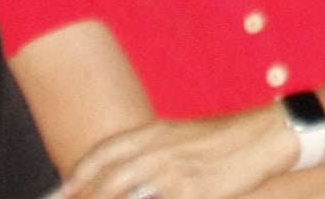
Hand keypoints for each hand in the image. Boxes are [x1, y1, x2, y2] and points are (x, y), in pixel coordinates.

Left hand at [60, 108, 297, 198]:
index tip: (60, 192)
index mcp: (154, 132)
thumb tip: (121, 172)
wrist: (264, 136)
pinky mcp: (194, 193)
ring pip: (128, 196)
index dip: (78, 175)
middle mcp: (159, 151)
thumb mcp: (180, 135)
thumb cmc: (222, 138)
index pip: (104, 153)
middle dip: (88, 198)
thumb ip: (150, 151)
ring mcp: (175, 174)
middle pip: (110, 181)